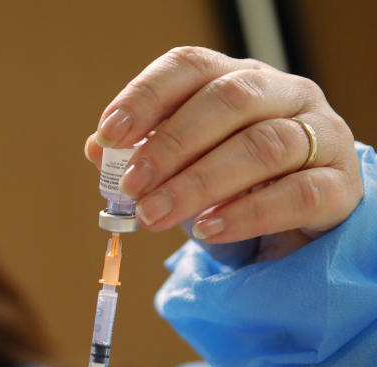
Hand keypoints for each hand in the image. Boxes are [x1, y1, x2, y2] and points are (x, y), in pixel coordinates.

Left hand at [85, 46, 361, 254]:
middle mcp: (284, 94)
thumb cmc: (234, 184)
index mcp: (237, 79)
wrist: (301, 222)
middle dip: (170, 145)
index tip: (110, 134)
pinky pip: (297, 193)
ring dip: (199, 183)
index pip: (191, 67)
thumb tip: (97, 148)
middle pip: (228, 102)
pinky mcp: (340, 185)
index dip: (147, 96)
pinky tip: (208, 229)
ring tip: (154, 215)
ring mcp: (321, 135)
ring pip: (263, 146)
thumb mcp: (185, 165)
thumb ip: (144, 154)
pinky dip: (248, 213)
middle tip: (131, 187)